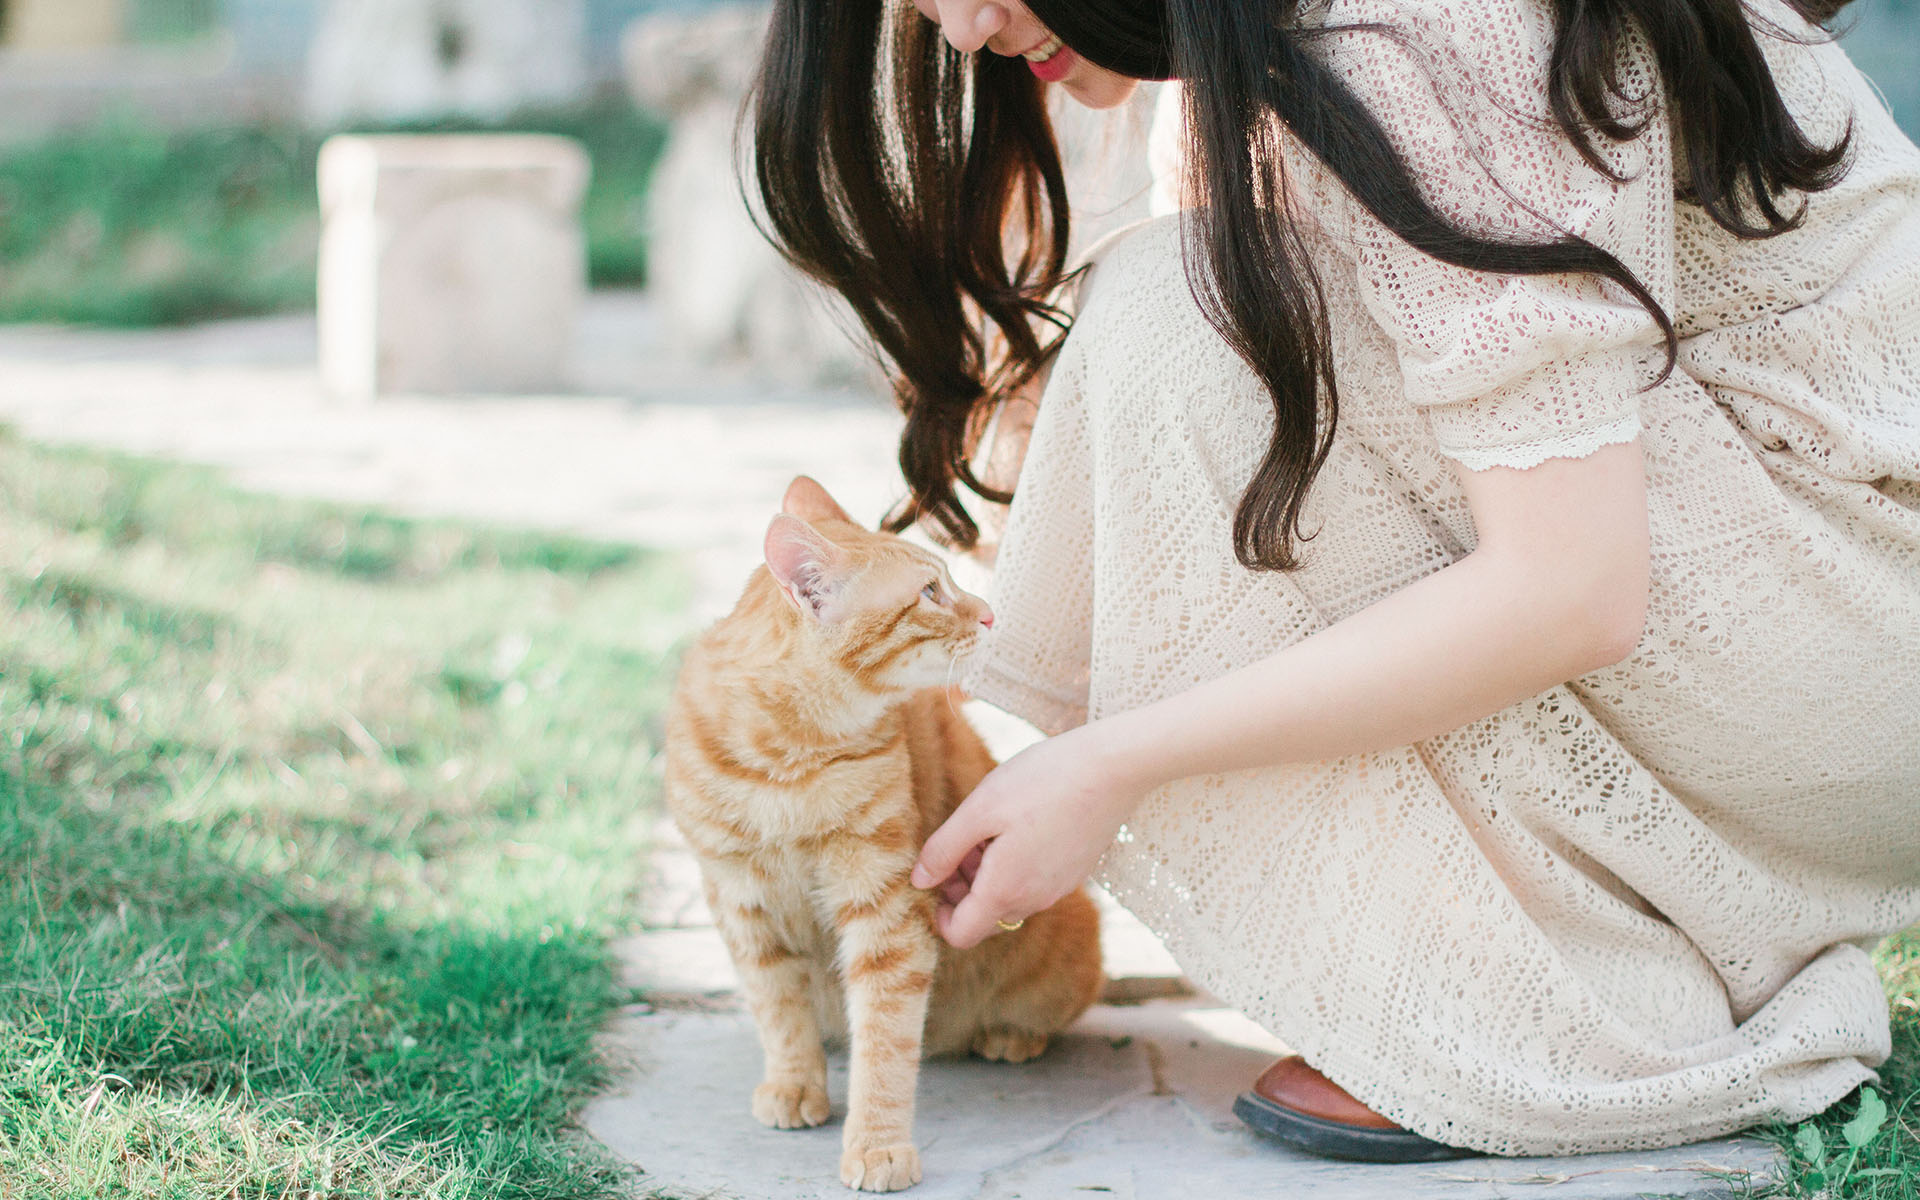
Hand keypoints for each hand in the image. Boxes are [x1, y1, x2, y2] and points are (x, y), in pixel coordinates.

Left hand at [909, 723, 1145, 948]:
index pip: (960, 935)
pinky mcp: (1075, 873)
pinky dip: (1016, 866)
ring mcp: (1059, 889)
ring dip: (989, 875)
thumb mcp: (979, 809)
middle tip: (962, 840)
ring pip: (1010, 899)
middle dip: (963, 888)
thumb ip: (943, 850)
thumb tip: (918, 881)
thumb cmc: (1041, 782)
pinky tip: (1020, 823)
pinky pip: (1034, 884)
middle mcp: (1034, 901)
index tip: (937, 875)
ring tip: (991, 826)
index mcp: (1004, 891)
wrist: (1113, 768)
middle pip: (984, 918)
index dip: (939, 913)